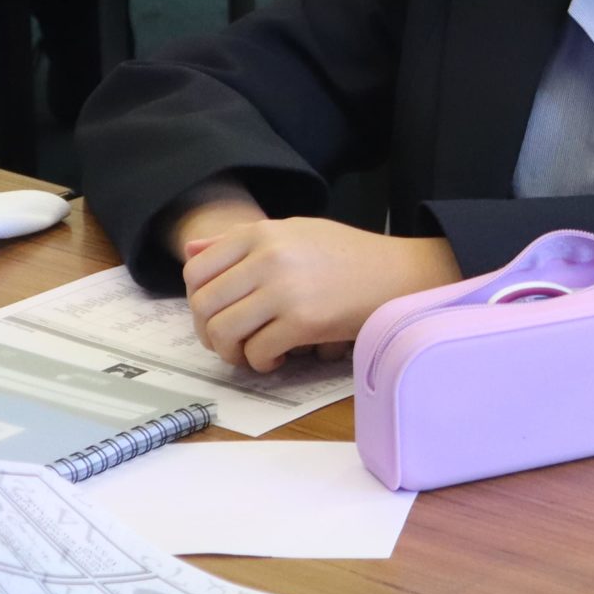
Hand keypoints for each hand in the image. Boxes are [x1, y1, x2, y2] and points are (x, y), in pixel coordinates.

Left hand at [181, 217, 460, 372]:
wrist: (402, 273)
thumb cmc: (351, 255)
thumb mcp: (296, 232)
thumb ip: (242, 240)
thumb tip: (191, 252)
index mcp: (263, 233)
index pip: (197, 270)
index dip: (197, 299)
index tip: (216, 312)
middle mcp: (269, 258)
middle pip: (203, 304)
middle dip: (208, 331)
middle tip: (228, 341)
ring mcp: (285, 290)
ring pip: (223, 331)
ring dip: (230, 351)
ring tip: (249, 352)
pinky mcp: (304, 321)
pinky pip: (258, 351)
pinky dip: (261, 362)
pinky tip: (277, 357)